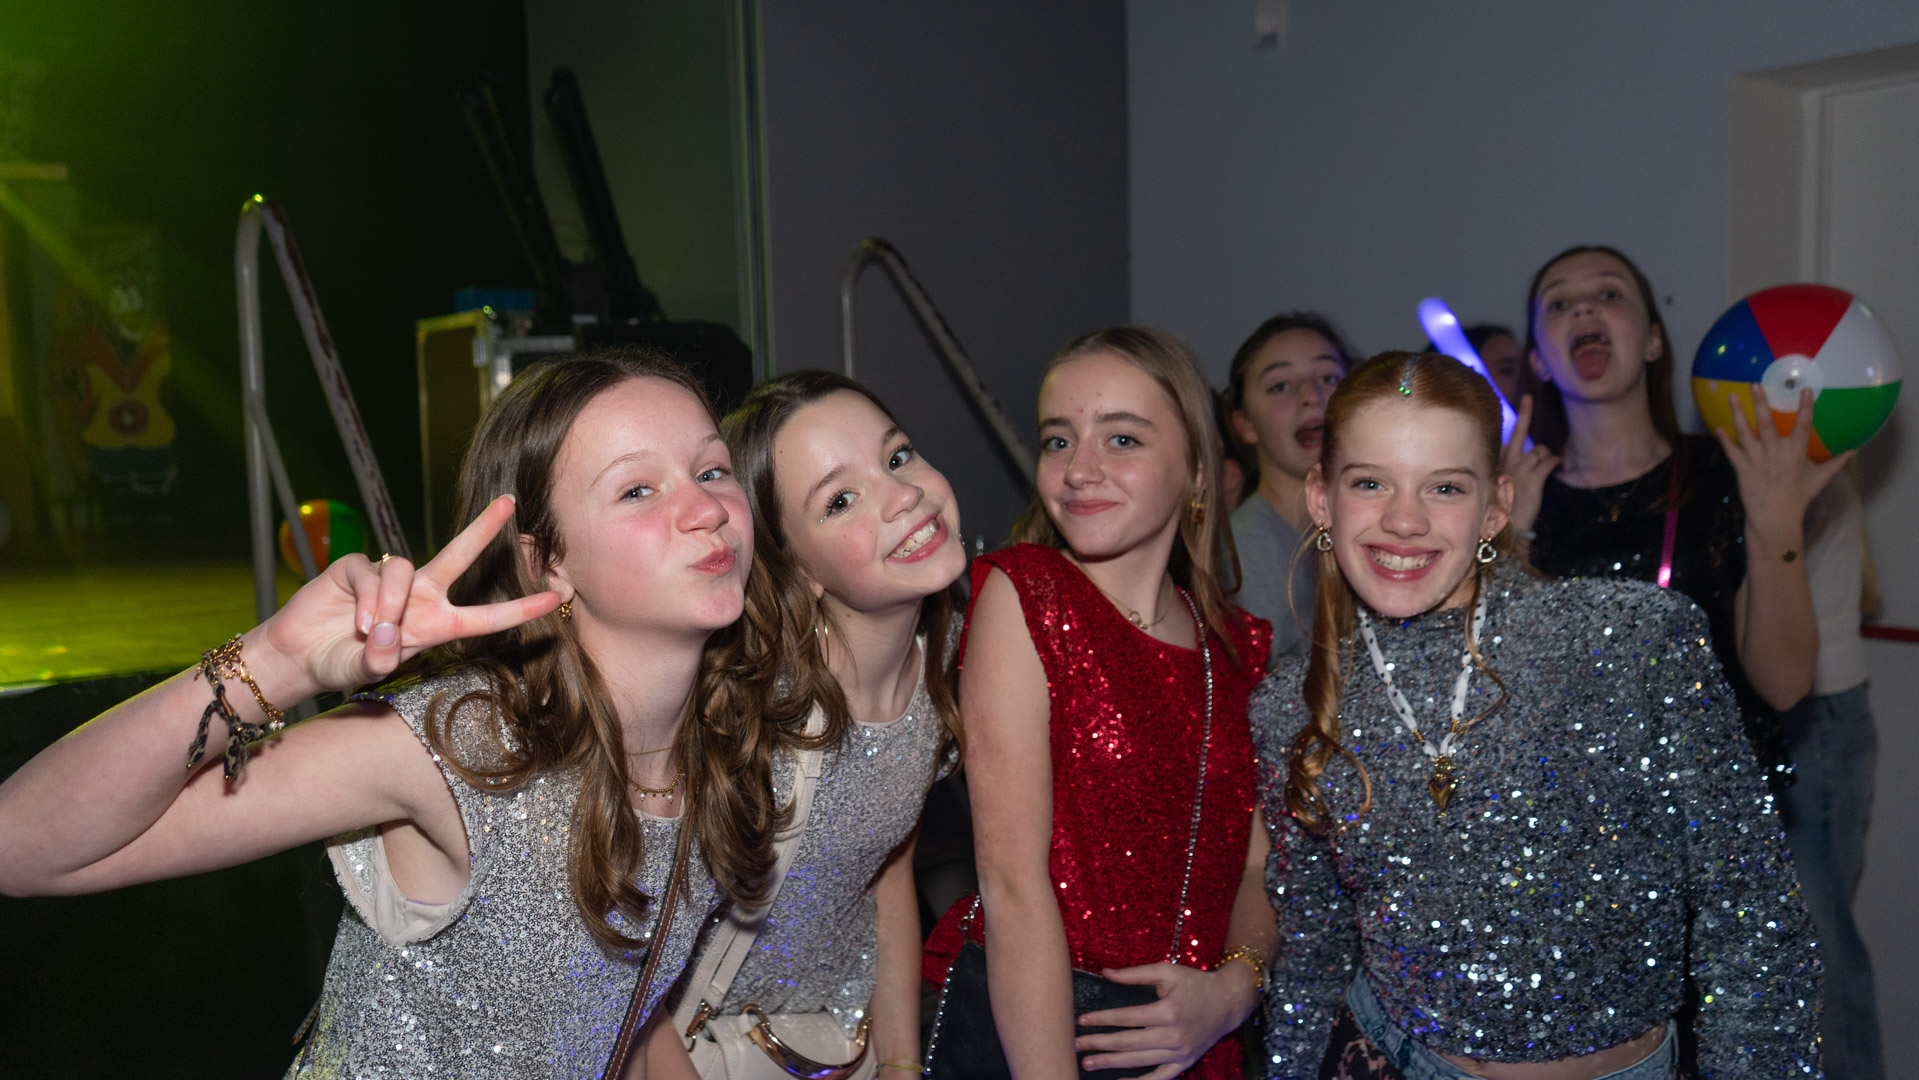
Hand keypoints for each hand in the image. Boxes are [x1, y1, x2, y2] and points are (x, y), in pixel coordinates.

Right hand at [251, 495, 560, 699]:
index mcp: (437, 623)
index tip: (555, 598)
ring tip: (371, 633)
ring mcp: (389, 578)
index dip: (520, 608)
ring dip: (389, 606)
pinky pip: (373, 575)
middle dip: (483, 527)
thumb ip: (381, 658)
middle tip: (509, 502)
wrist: (299, 656)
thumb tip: (386, 634)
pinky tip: (355, 622)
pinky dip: (368, 601)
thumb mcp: (369, 668)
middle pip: (458, 554)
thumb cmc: (342, 662)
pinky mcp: (357, 567)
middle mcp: (420, 595)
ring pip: (404, 572)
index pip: (486, 615)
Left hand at [1072, 961, 1258, 1078]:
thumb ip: (1135, 974)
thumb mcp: (1167, 971)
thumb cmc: (1196, 983)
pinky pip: (1159, 1077)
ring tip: (1088, 1063)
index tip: (1081, 1020)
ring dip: (1111, 1063)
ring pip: (1139, 1061)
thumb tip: (1105, 973)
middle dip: (1100, 1044)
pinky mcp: (1185, 1063)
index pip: (1127, 1017)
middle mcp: (1173, 1036)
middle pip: (1129, 1042)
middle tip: (1076, 1045)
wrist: (1228, 1002)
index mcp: (1168, 1011)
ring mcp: (1180, 1053)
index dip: (1102, 1019)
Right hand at [1500, 394, 1561, 535]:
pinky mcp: (1535, 478)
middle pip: (1520, 432)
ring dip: (1545, 456)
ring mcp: (1520, 468)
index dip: (1513, 427)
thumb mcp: (1493, 487)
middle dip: (1525, 412)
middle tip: (1528, 398)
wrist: (1505, 530)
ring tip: (1543, 466)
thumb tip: (1511, 461)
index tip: (1514, 410)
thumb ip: (1501, 471)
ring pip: (1540, 450)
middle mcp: (1506, 461)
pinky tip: (1557, 464)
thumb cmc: (1498, 510)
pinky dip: (1556, 462)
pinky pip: (1550, 462)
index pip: (1504, 438)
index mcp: (1493, 463)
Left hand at [1717, 389, 1851, 545]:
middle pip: (1766, 424)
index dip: (1805, 408)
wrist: (1775, 518)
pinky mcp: (1742, 469)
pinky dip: (1725, 440)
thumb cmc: (1799, 497)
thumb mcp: (1819, 479)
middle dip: (1760, 403)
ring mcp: (1757, 461)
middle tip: (1754, 384)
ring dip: (1737, 414)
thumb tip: (1853, 452)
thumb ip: (1835, 463)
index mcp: (1796, 454)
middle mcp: (1776, 454)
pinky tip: (1717, 427)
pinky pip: (1731, 452)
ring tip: (1732, 396)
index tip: (1805, 390)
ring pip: (1745, 433)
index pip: (1804, 426)